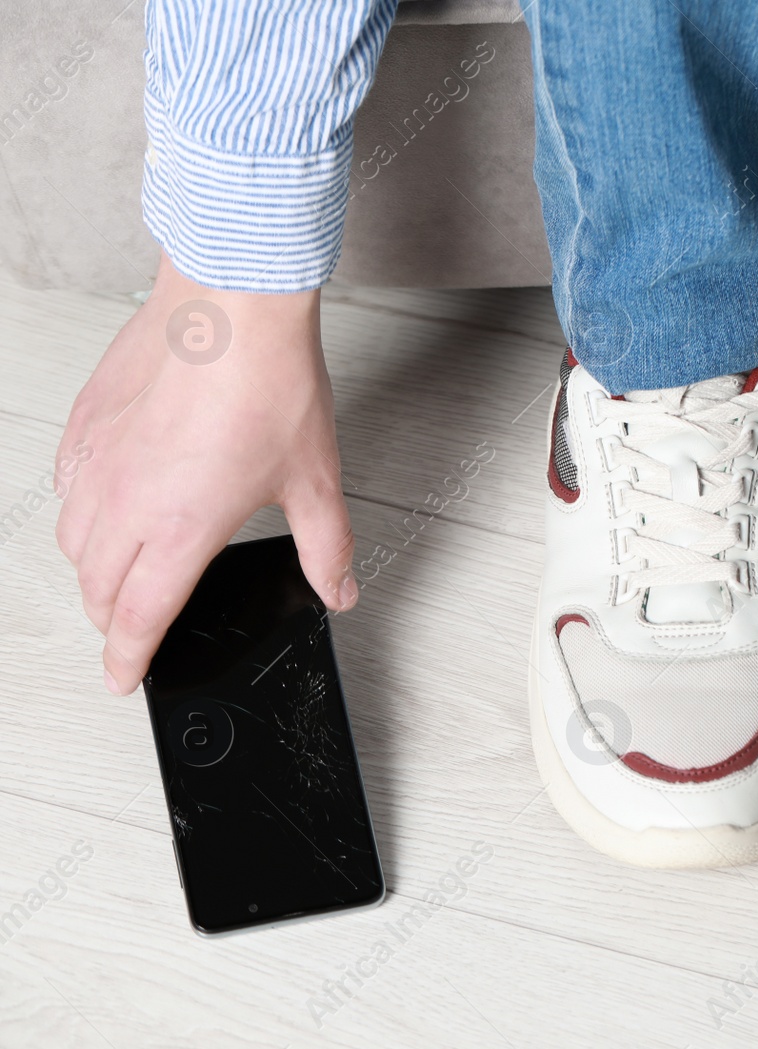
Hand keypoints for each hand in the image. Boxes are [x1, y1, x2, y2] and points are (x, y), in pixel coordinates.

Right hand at [56, 253, 356, 694]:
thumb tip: (337, 590)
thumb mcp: (315, 481)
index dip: (130, 659)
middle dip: (113, 622)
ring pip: (73, 542)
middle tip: (132, 631)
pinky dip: (79, 512)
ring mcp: (99, 462)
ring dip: (93, 572)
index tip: (127, 679)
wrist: (232, 306)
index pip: (141, 618)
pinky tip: (105, 504)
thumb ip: (326, 548)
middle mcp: (127, 502)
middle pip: (99, 589)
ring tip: (121, 576)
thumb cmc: (269, 383)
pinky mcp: (87, 424)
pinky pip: (65, 487)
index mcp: (181, 528)